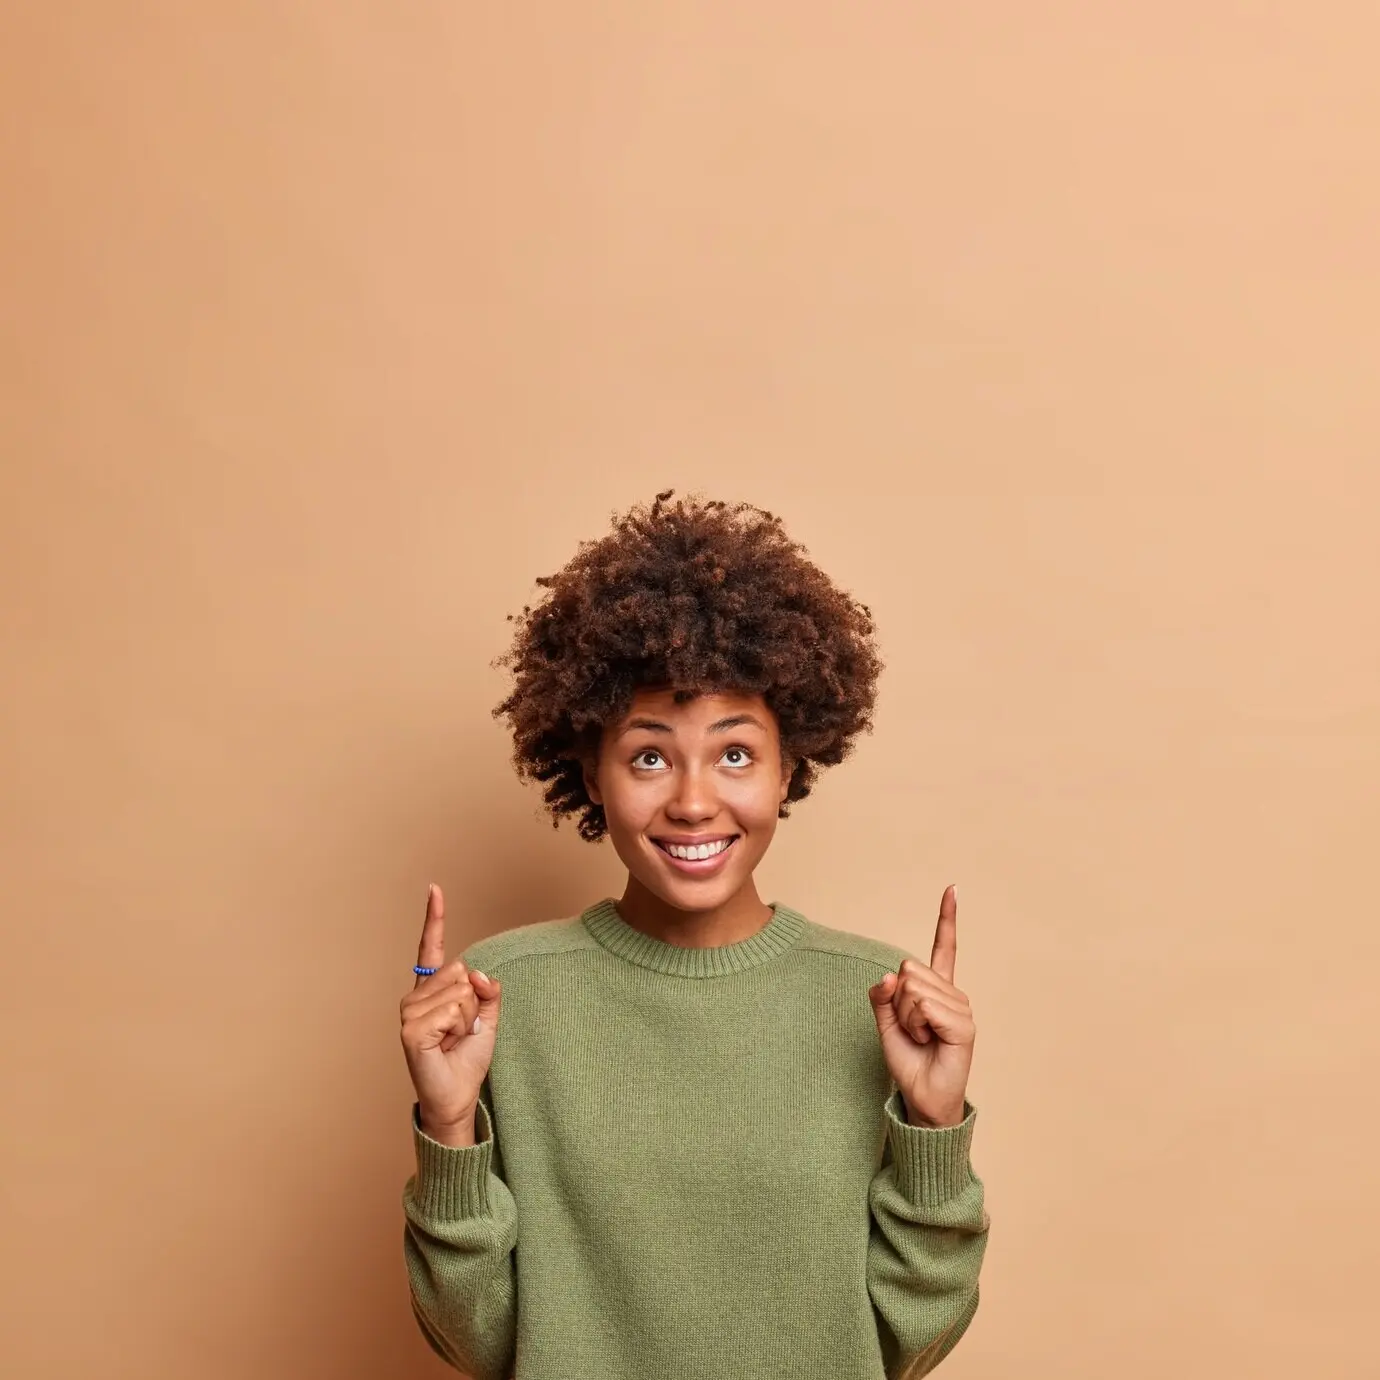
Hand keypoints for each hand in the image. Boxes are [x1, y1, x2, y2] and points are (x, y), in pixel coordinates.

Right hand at [399, 883, 501, 1144]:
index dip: (435, 918)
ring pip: (460, 991)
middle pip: (461, 970)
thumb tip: (477, 972)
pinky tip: (445, 1043)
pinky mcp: (409, 1029)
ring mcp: (409, 1012)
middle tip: (461, 1028)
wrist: (458, 1094)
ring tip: (453, 1038)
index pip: (433, 948)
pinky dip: (459, 1027)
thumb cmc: (467, 1056)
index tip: (435, 889)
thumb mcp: (488, 1017)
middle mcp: (416, 996)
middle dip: (474, 1001)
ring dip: (467, 1017)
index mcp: (433, 990)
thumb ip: (488, 989)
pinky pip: (452, 1010)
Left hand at [867, 884, 974, 1127]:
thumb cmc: (908, 1061)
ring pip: (913, 988)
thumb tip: (889, 976)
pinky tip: (929, 1040)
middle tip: (911, 1029)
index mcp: (936, 990)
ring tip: (921, 1037)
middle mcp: (952, 993)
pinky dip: (916, 1024)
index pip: (943, 947)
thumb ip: (882, 996)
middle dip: (897, 1002)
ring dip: (906, 1017)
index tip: (952, 889)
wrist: (922, 1098)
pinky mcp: (963, 1024)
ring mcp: (960, 1008)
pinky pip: (924, 1006)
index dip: (947, 918)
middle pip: (908, 971)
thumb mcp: (885, 1024)